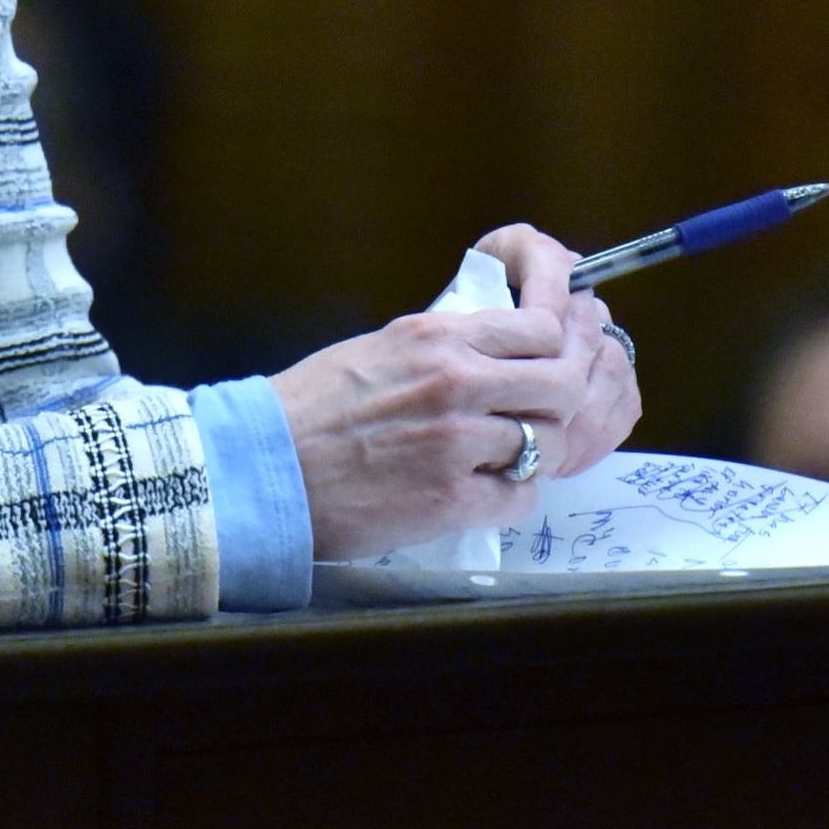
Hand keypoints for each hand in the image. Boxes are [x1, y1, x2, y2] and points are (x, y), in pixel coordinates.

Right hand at [271, 223, 644, 560]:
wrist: (266, 467)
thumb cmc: (310, 409)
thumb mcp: (380, 349)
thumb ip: (443, 346)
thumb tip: (492, 349)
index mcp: (438, 338)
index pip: (541, 329)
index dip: (556, 351)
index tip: (547, 366)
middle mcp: (456, 382)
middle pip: (562, 384)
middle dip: (562, 404)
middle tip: (541, 417)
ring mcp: (457, 442)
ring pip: (548, 444)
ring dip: (535, 454)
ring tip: (505, 459)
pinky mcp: (451, 499)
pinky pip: (520, 496)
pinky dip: (510, 496)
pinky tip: (484, 491)